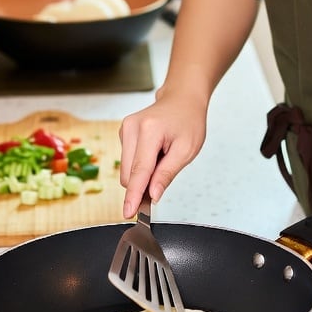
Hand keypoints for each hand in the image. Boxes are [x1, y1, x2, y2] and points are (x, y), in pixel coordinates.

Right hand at [118, 90, 206, 217]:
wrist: (182, 99)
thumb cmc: (188, 120)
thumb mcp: (187, 150)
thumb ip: (167, 174)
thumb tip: (152, 195)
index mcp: (149, 131)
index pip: (139, 171)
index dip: (134, 195)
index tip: (129, 212)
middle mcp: (132, 127)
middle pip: (128, 174)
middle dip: (142, 185)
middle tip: (163, 179)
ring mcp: (125, 128)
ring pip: (126, 170)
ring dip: (142, 174)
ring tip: (162, 158)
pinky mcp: (123, 132)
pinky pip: (127, 161)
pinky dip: (140, 165)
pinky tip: (154, 153)